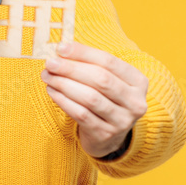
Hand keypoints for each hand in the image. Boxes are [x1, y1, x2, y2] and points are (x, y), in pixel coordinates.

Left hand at [41, 41, 148, 157]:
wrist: (109, 136)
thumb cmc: (104, 99)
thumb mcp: (107, 81)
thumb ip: (90, 65)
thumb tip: (62, 50)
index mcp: (138, 81)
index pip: (109, 61)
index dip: (83, 53)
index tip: (61, 48)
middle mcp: (135, 101)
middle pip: (101, 79)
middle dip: (71, 69)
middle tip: (50, 63)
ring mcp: (122, 120)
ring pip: (90, 98)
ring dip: (64, 84)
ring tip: (47, 76)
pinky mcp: (105, 134)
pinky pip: (81, 114)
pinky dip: (64, 101)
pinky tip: (52, 91)